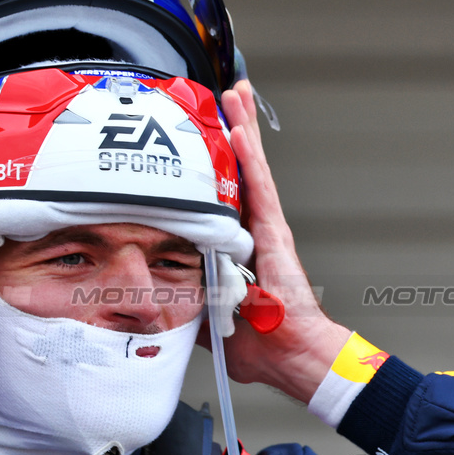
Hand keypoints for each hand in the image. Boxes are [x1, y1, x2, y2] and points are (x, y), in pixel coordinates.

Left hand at [204, 79, 350, 402]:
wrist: (292, 358)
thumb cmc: (263, 347)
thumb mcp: (210, 321)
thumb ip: (189, 304)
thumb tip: (161, 302)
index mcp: (239, 249)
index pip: (222, 199)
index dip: (215, 168)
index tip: (202, 138)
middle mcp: (255, 232)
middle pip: (241, 172)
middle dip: (233, 132)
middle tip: (223, 98)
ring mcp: (267, 229)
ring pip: (252, 170)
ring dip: (242, 130)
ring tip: (234, 96)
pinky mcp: (274, 233)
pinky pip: (259, 187)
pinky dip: (249, 158)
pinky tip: (240, 130)